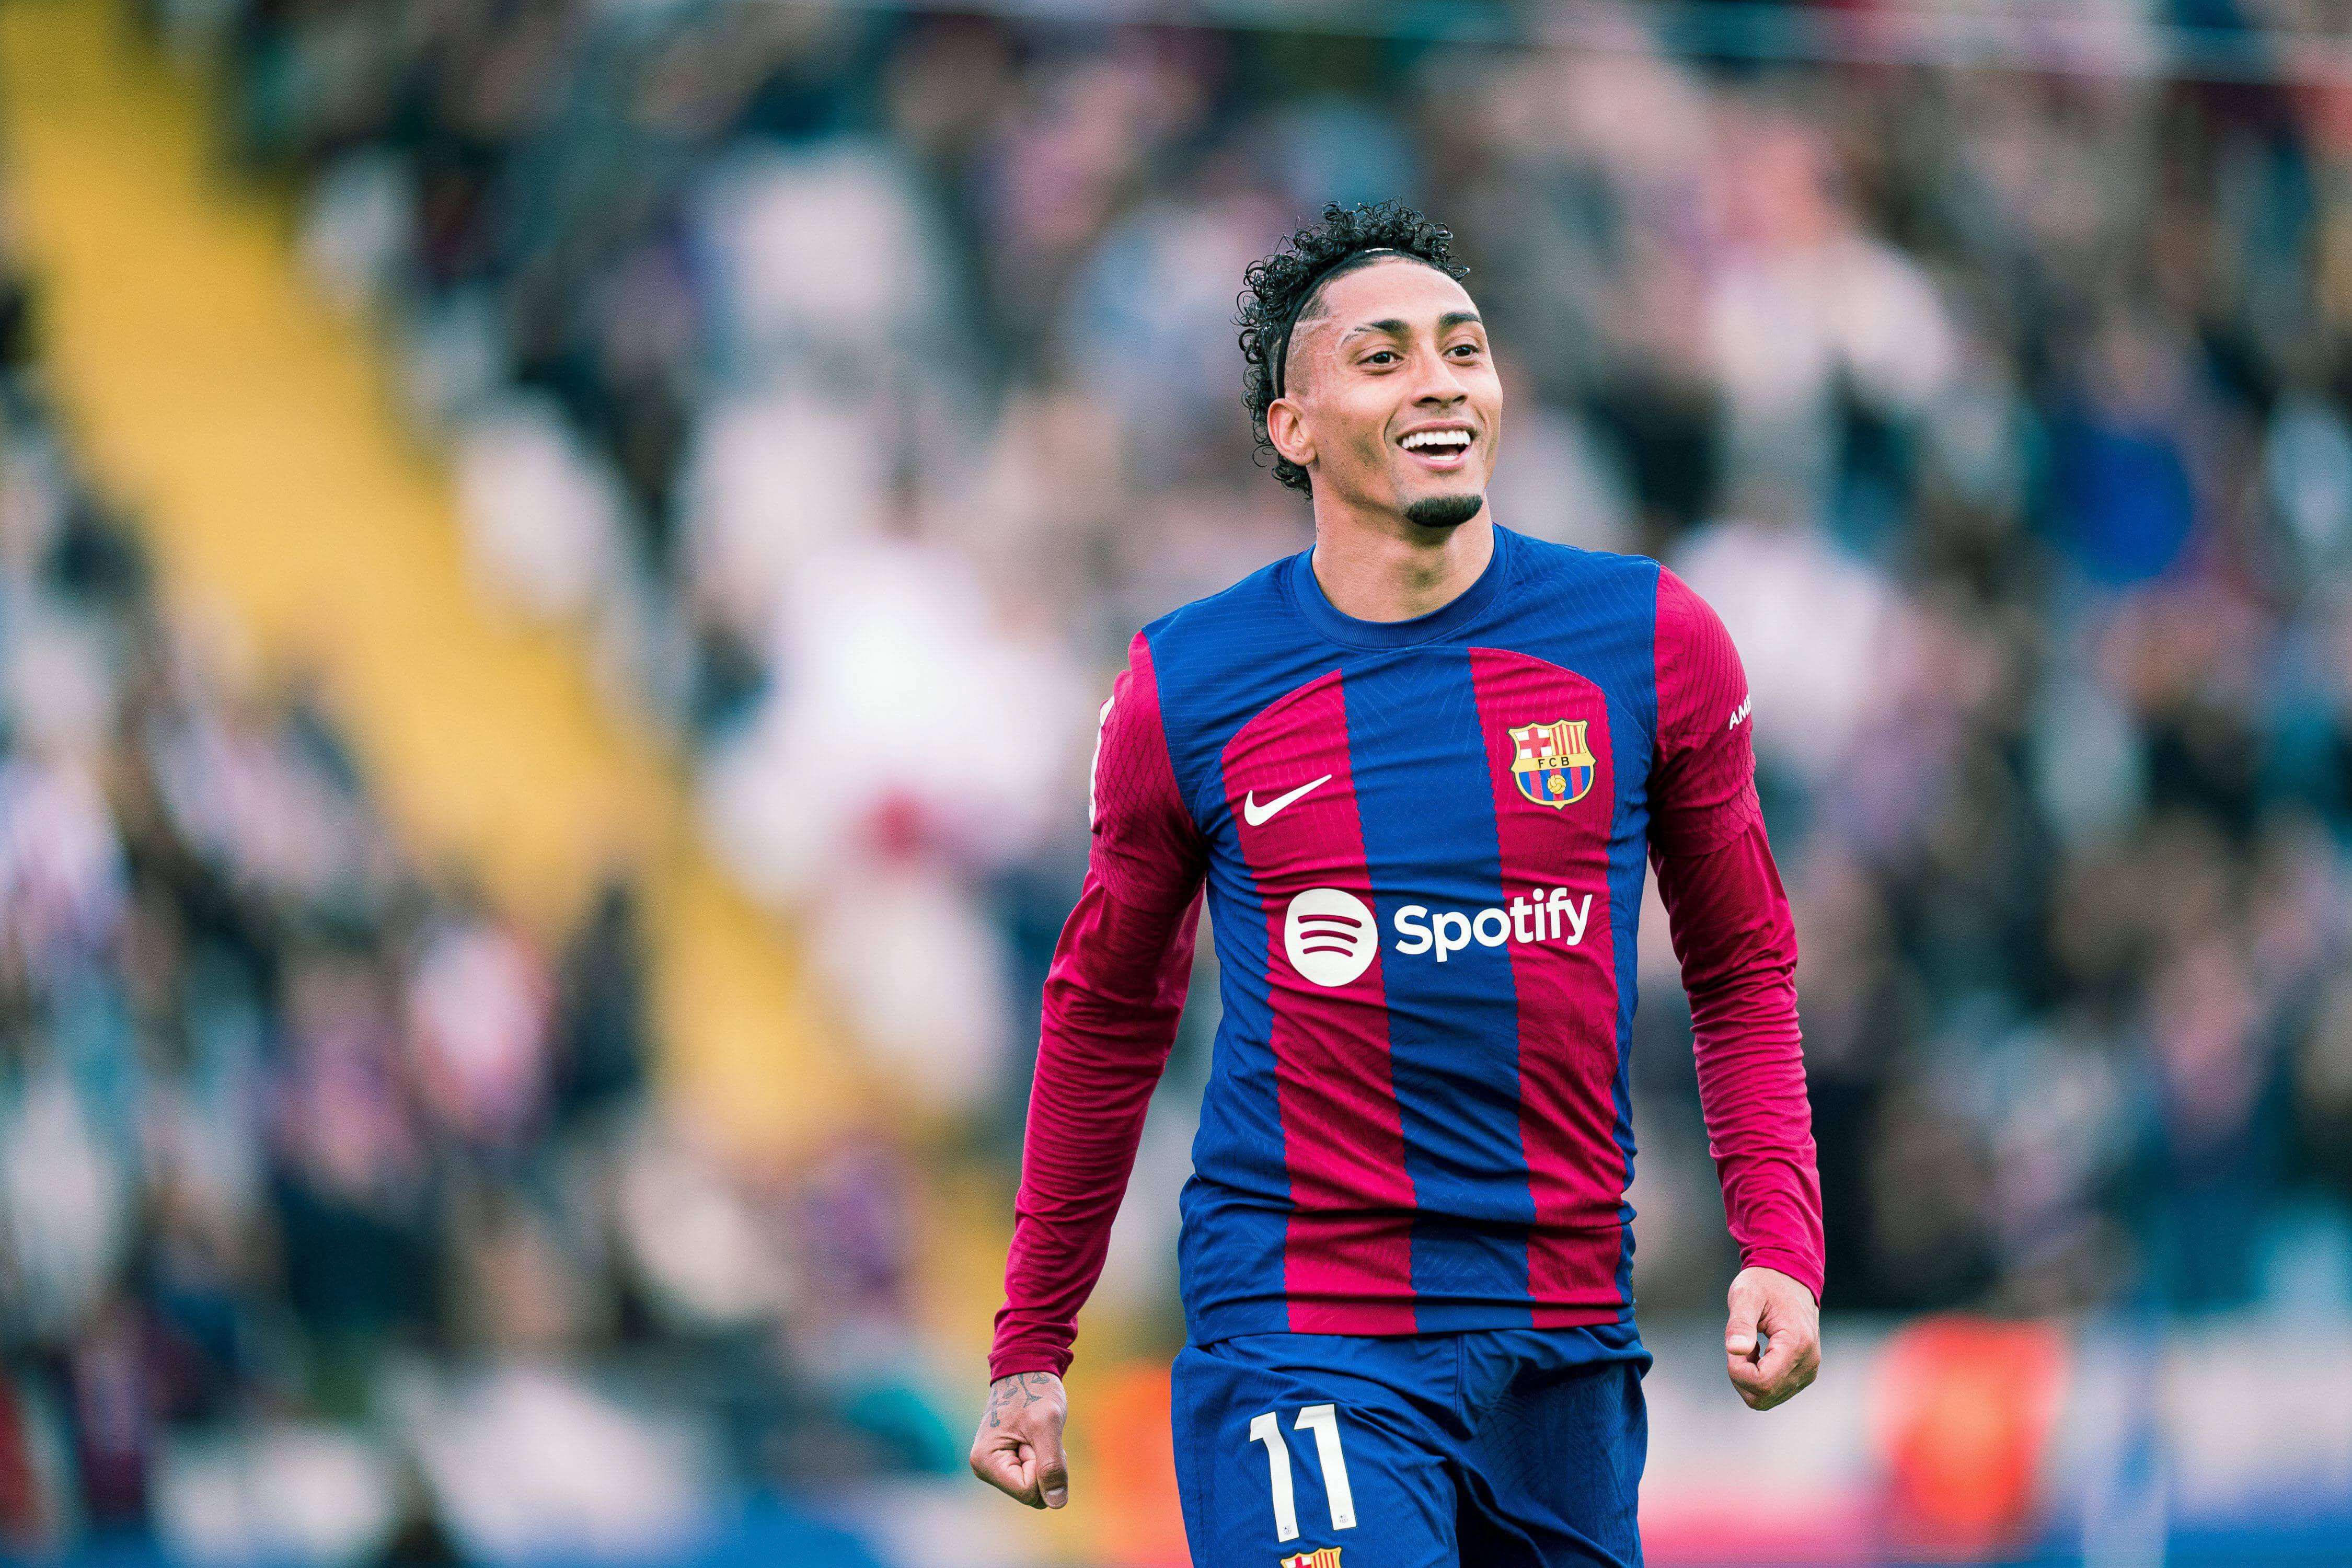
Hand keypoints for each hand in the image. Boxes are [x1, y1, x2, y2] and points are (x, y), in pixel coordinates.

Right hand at [970, 1370, 1069, 1507]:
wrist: (1027, 1369)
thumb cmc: (1034, 1391)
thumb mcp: (1047, 1425)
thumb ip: (1051, 1465)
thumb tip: (1056, 1503)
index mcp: (986, 1462)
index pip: (1029, 1492)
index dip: (1043, 1467)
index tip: (1035, 1437)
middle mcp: (985, 1468)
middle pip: (1031, 1494)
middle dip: (1044, 1467)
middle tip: (1037, 1434)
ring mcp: (995, 1467)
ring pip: (1035, 1487)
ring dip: (1044, 1462)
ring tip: (1035, 1434)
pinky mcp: (1006, 1462)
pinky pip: (1034, 1477)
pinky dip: (1042, 1459)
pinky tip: (1035, 1438)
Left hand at [1724, 1266, 1819, 1410]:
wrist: (1790, 1279)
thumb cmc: (1764, 1284)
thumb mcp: (1745, 1296)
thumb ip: (1739, 1324)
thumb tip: (1734, 1351)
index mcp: (1796, 1343)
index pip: (1762, 1382)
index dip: (1737, 1370)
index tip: (1734, 1345)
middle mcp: (1808, 1363)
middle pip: (1763, 1396)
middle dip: (1741, 1377)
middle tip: (1740, 1346)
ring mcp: (1808, 1371)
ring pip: (1767, 1399)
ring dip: (1749, 1378)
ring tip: (1751, 1347)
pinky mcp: (1804, 1374)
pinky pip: (1774, 1392)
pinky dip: (1759, 1379)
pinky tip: (1759, 1354)